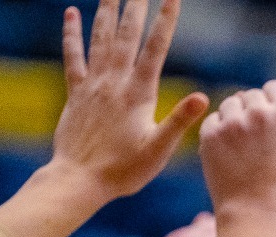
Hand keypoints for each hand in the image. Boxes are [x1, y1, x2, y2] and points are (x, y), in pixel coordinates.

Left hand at [52, 0, 208, 202]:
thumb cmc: (124, 171)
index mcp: (138, 95)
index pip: (155, 50)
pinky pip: (73, 56)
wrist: (80, 180)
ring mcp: (92, 85)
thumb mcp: (159, 150)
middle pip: (127, 36)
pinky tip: (72, 13)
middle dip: (135, 7)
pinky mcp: (75, 93)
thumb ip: (179, 120)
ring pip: (100, 39)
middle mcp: (114, 83)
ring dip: (107, 12)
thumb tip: (204, 98)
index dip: (166, 22)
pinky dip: (72, 34)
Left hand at [198, 81, 275, 220]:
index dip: (270, 101)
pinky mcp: (211, 131)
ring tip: (239, 148)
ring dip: (232, 119)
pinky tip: (226, 154)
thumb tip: (256, 97)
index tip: (268, 118)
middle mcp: (260, 113)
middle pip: (250, 94)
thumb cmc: (274, 183)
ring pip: (229, 104)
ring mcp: (233, 121)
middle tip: (252, 139)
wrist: (251, 210)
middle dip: (249, 110)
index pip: (274, 88)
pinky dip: (217, 133)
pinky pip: (212, 120)